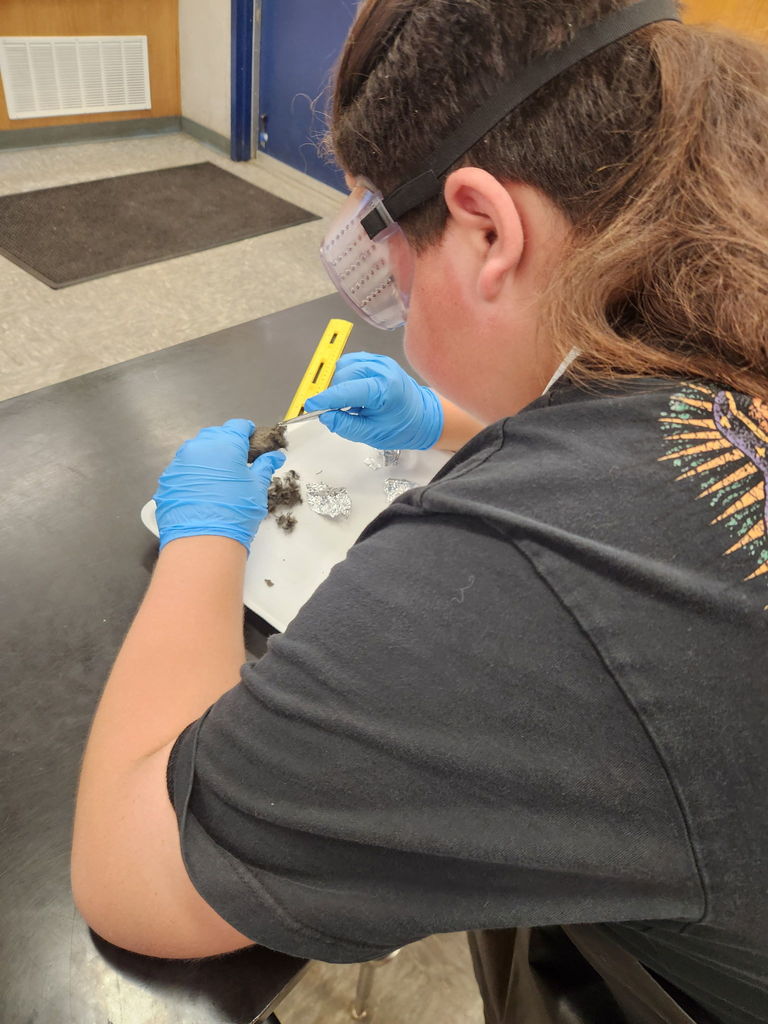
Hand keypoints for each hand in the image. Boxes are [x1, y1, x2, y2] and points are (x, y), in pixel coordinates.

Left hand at [153, 419, 285, 551]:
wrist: (203, 540)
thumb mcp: (257, 487)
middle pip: (214, 435)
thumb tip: (275, 455)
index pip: (237, 426)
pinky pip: (183, 469)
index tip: (252, 441)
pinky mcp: (167, 479)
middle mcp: (199, 446)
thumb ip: (265, 466)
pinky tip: (201, 490)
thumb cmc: (238, 509)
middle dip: (226, 443)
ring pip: (196, 451)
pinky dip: (193, 473)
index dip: (247, 432)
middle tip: (237, 461)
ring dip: (208, 457)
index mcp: (225, 443)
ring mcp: (179, 462)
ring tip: (218, 476)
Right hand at [303, 352, 442, 449]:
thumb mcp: (372, 434)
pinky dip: (347, 378)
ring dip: (341, 385)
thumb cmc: (402, 426)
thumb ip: (347, 426)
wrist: (423, 416)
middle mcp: (382, 369)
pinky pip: (351, 363)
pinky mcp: (376, 360)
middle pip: (343, 375)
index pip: (347, 389)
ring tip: (354, 403)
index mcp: (384, 388)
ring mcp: (380, 361)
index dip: (325, 398)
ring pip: (344, 367)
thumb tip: (326, 417)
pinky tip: (356, 392)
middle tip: (342, 412)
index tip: (311, 405)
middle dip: (336, 394)